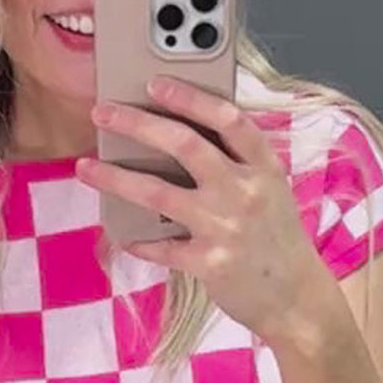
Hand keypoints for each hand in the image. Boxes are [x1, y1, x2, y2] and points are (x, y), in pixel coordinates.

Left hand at [77, 75, 332, 344]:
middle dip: (137, 123)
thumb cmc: (277, 239)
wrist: (297, 298)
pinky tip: (124, 235)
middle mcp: (246, 191)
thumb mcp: (270, 190)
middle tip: (102, 113)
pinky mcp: (211, 263)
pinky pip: (161, 246)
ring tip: (85, 167)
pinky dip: (138, 240)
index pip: (227, 119)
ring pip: (158, 193)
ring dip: (115, 178)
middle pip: (184, 144)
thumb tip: (178, 135)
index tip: (154, 83)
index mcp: (263, 166)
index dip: (189, 97)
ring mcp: (227, 227)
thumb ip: (237, 163)